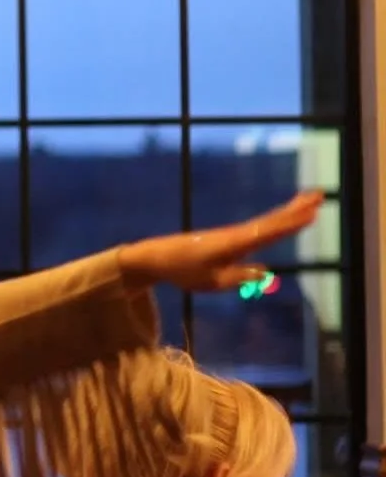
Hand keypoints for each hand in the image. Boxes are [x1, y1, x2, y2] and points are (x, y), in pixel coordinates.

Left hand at [117, 190, 322, 291]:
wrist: (157, 257)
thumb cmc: (182, 271)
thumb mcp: (210, 282)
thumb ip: (237, 278)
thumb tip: (264, 272)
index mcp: (234, 244)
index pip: (268, 232)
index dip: (290, 223)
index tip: (312, 212)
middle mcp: (236, 235)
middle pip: (271, 220)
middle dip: (296, 208)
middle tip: (320, 194)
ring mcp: (233, 235)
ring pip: (266, 222)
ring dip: (289, 211)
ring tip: (309, 201)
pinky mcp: (228, 239)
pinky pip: (258, 228)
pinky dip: (274, 221)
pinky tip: (283, 220)